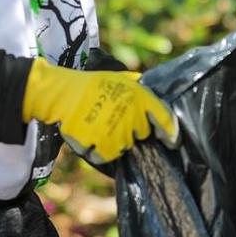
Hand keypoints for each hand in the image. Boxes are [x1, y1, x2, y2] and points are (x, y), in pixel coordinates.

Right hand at [22, 58, 177, 164]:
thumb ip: (140, 92)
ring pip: (122, 149)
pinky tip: (89, 135)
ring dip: (113, 142)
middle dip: (131, 131)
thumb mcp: (121, 79)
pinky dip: (96, 150)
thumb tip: (155, 103)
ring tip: (99, 126)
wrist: (63, 93)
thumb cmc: (92, 84)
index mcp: (140, 97)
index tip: (172, 142)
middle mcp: (132, 116)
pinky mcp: (100, 146)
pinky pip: (104, 156)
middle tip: (114, 119)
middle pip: (141, 135)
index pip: (165, 118)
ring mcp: (116, 133)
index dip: (171, 132)